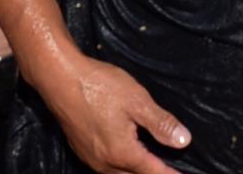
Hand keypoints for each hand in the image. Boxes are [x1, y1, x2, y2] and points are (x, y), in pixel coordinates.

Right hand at [23, 48, 187, 173]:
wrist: (59, 78)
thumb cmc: (98, 87)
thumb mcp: (137, 101)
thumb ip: (161, 124)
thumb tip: (183, 141)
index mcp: (122, 153)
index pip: (153, 172)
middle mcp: (105, 162)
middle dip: (152, 173)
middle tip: (168, 169)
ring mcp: (90, 157)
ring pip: (118, 173)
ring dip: (135, 170)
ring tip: (149, 164)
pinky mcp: (80, 149)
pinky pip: (105, 166)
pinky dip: (120, 165)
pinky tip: (124, 154)